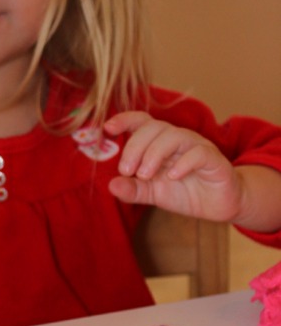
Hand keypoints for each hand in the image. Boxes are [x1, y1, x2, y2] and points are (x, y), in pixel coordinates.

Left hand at [104, 111, 243, 221]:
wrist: (218, 205)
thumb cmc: (184, 192)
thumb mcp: (153, 193)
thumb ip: (133, 189)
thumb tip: (111, 185)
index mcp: (159, 142)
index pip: (142, 122)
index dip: (125, 120)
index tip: (107, 128)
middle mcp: (176, 139)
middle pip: (153, 127)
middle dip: (135, 147)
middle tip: (126, 170)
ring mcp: (196, 146)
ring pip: (174, 136)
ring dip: (154, 154)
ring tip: (145, 175)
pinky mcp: (213, 159)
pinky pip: (198, 152)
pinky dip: (183, 162)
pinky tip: (173, 177)